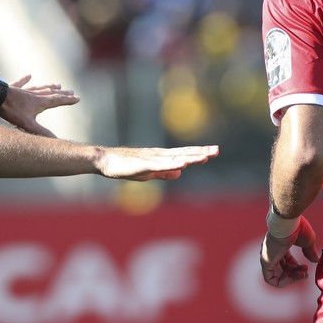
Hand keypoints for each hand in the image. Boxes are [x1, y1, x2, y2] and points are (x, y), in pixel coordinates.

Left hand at [0, 75, 79, 136]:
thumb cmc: (11, 111)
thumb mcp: (27, 125)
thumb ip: (42, 133)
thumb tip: (56, 141)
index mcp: (39, 103)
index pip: (57, 100)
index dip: (68, 100)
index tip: (78, 98)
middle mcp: (34, 95)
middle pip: (51, 93)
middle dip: (62, 93)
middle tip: (71, 91)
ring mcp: (24, 90)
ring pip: (40, 88)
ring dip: (49, 87)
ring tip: (57, 85)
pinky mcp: (13, 88)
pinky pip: (22, 83)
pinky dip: (26, 80)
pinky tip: (29, 75)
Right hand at [96, 145, 218, 180]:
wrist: (105, 160)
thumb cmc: (125, 166)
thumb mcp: (149, 172)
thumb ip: (164, 172)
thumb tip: (181, 173)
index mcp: (161, 157)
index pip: (184, 154)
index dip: (198, 153)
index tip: (213, 151)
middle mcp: (159, 155)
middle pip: (183, 153)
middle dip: (200, 152)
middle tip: (217, 150)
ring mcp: (151, 159)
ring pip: (174, 158)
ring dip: (190, 157)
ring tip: (205, 156)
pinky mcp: (143, 165)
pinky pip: (160, 165)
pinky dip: (172, 165)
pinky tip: (181, 165)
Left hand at [260, 217, 318, 286]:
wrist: (287, 223)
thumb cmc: (296, 228)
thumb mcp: (307, 241)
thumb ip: (309, 252)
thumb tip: (315, 260)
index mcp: (279, 244)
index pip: (285, 260)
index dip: (296, 266)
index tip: (305, 267)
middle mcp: (272, 250)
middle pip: (282, 268)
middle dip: (295, 273)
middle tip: (305, 273)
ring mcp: (267, 256)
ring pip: (277, 275)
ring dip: (291, 278)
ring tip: (303, 275)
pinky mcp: (265, 262)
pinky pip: (270, 279)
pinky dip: (282, 282)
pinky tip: (293, 278)